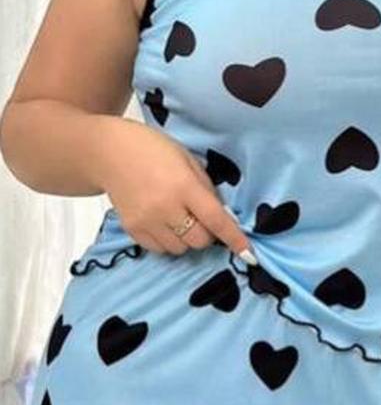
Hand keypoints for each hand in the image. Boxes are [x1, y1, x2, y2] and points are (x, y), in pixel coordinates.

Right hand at [95, 117, 256, 260]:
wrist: (108, 151)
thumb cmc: (152, 149)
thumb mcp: (187, 160)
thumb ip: (206, 188)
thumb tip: (222, 215)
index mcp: (184, 186)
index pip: (216, 220)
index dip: (234, 239)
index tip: (249, 254)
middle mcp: (165, 207)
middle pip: (199, 241)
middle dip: (207, 233)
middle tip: (201, 217)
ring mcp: (146, 221)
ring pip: (180, 249)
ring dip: (187, 239)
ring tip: (179, 218)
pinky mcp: (132, 229)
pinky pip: (160, 249)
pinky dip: (168, 241)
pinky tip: (164, 222)